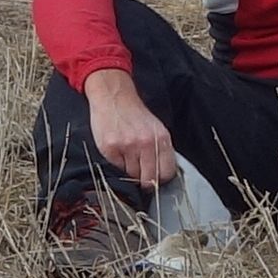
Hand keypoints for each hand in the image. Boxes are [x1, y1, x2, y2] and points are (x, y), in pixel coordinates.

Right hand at [81, 69, 176, 188]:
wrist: (114, 96)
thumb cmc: (135, 114)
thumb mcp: (156, 128)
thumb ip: (162, 150)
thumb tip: (164, 174)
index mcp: (161, 139)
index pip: (167, 173)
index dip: (161, 179)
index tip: (156, 179)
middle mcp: (146, 143)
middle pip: (149, 179)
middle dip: (145, 181)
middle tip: (140, 175)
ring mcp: (127, 147)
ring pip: (132, 175)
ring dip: (130, 170)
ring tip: (127, 153)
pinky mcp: (110, 149)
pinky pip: (116, 168)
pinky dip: (117, 162)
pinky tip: (118, 149)